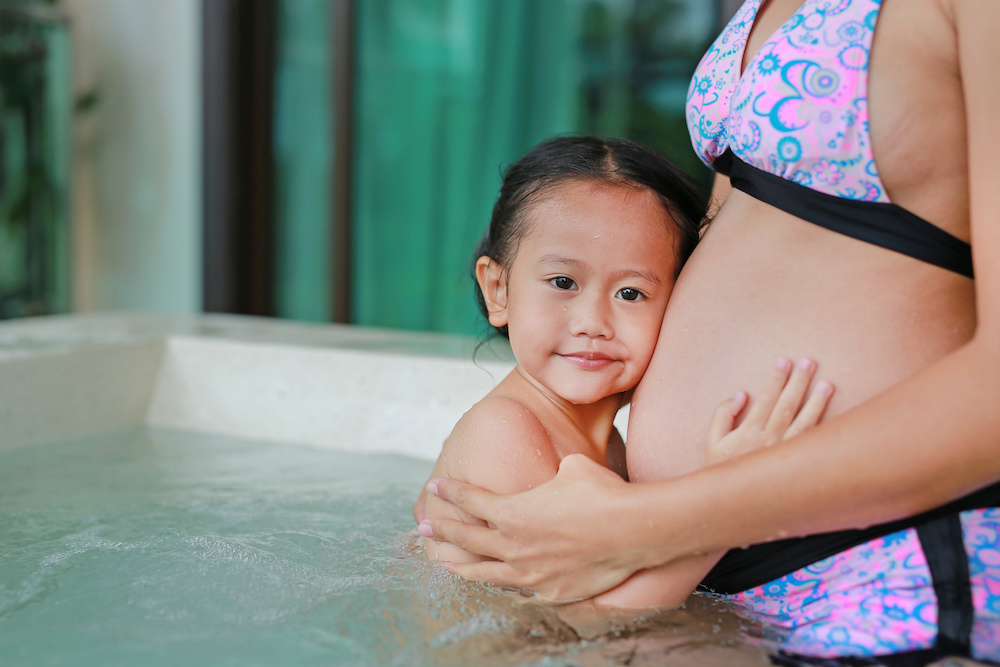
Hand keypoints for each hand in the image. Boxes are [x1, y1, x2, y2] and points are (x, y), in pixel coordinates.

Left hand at [418, 453, 640, 601]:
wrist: (633, 529)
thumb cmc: (603, 492)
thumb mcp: (572, 468)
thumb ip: (552, 473)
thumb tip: (555, 473)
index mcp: (513, 512)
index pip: (471, 501)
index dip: (450, 492)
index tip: (434, 486)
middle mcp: (514, 545)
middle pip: (467, 539)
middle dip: (443, 532)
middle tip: (423, 529)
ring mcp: (530, 573)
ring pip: (484, 573)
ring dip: (460, 566)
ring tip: (442, 563)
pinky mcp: (550, 591)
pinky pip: (517, 590)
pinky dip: (501, 585)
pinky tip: (495, 583)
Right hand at [707, 358, 833, 462]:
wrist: (732, 503)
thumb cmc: (721, 469)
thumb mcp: (711, 441)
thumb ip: (723, 415)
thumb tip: (741, 394)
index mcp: (749, 432)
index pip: (766, 399)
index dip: (775, 379)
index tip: (784, 362)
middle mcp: (770, 441)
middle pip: (787, 405)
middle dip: (798, 382)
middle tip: (809, 362)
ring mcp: (785, 453)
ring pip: (804, 423)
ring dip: (817, 402)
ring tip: (827, 384)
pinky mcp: (795, 463)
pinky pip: (811, 442)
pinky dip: (821, 427)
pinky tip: (829, 416)